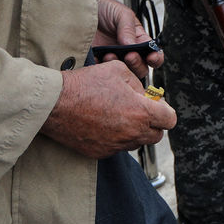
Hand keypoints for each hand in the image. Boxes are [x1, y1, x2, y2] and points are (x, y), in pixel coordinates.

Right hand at [40, 60, 176, 159]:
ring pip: (136, 142)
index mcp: (141, 112)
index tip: (156, 105)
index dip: (165, 110)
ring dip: (134, 131)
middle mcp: (131, 133)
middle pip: (156, 135)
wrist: (54, 104)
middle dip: (152, 123)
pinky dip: (116, 138)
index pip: (169, 120)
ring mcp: (115, 145)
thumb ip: (138, 84)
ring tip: (119, 115)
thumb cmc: (85, 84)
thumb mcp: (118, 70)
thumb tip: (144, 94)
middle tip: (139, 110)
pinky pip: (117, 148)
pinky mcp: (100, 152)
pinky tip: (104, 124)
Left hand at [93, 0, 159, 78]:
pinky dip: (103, 69)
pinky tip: (99, 58)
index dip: (156, 58)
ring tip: (110, 54)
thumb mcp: (121, 14)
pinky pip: (104, 73)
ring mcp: (114, 58)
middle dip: (137, 64)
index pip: (153, 53)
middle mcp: (128, 51)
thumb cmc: (105, 10)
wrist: (83, 11)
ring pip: (125, 73)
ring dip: (120, 67)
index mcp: (138, 39)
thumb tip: (132, 45)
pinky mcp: (99, 63)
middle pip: (141, 68)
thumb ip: (128, 29)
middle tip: (129, 56)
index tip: (151, 57)